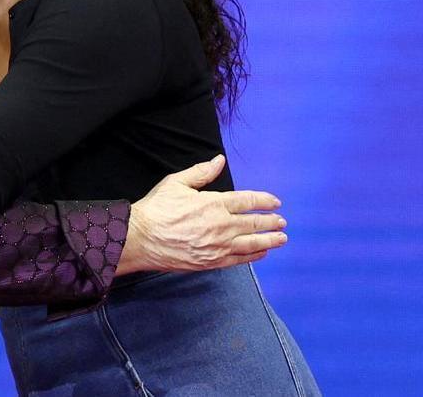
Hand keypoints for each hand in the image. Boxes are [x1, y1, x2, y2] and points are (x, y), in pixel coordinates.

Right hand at [119, 155, 286, 273]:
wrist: (140, 239)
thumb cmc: (156, 209)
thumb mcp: (176, 183)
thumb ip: (201, 172)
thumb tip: (220, 160)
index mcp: (214, 203)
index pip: (248, 201)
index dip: (264, 200)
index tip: (275, 202)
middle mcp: (221, 225)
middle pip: (254, 223)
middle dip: (271, 221)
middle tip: (282, 221)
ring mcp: (218, 246)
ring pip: (252, 243)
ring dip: (270, 240)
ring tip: (281, 238)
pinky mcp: (211, 262)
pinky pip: (239, 259)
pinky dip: (254, 255)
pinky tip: (262, 252)